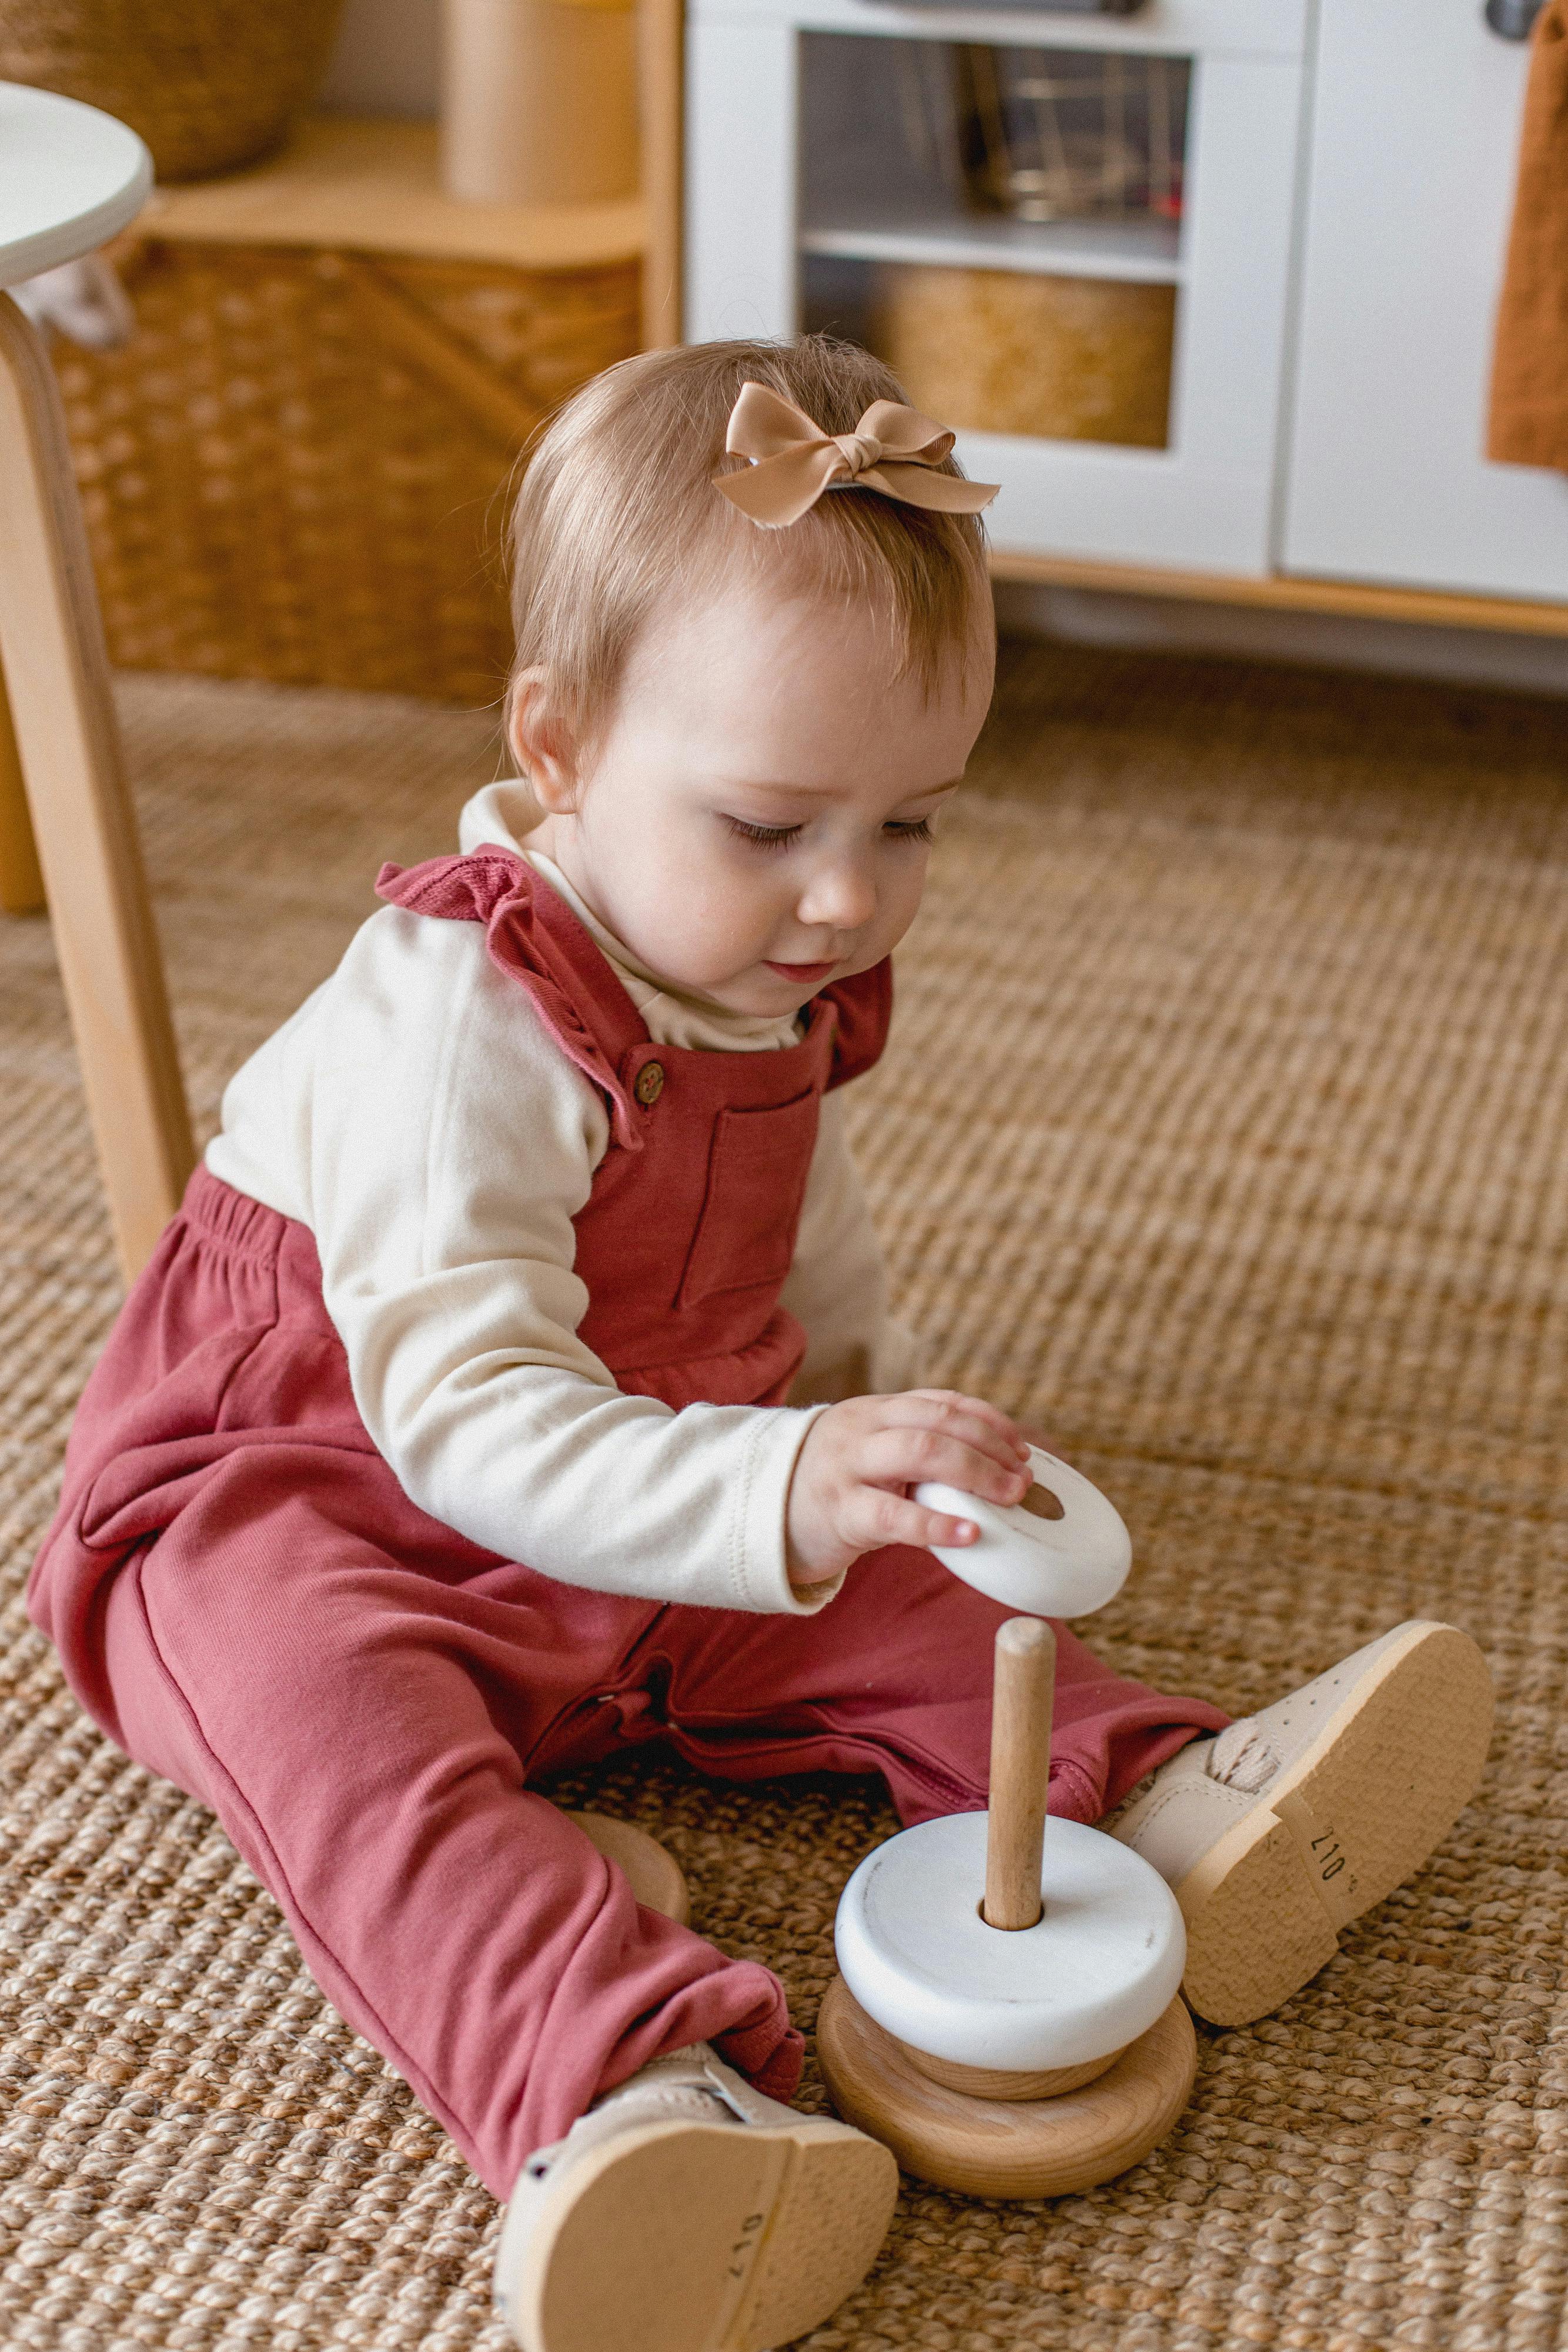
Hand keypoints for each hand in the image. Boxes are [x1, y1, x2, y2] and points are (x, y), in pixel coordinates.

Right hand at [787, 1389, 1032, 1586]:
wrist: (759, 1513)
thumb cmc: (833, 1488)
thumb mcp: (870, 1454)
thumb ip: (915, 1451)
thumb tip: (992, 1471)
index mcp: (876, 1411)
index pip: (942, 1402)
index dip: (989, 1421)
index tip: (1022, 1446)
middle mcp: (863, 1429)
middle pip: (938, 1422)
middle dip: (990, 1447)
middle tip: (1023, 1478)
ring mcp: (848, 1466)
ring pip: (920, 1452)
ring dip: (976, 1473)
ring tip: (1009, 1497)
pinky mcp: (839, 1510)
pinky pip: (893, 1516)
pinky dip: (936, 1525)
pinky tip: (969, 1535)